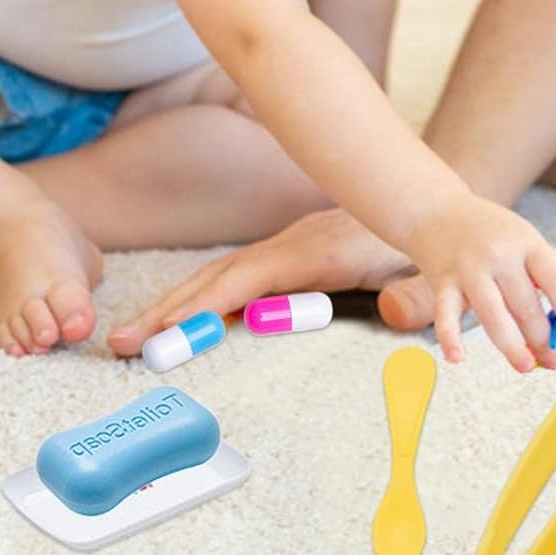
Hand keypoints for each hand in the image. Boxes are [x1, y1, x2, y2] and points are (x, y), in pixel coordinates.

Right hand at [106, 208, 408, 357]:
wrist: (436, 212)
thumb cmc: (431, 248)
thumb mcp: (432, 272)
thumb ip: (417, 296)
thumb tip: (389, 314)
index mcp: (317, 253)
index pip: (248, 280)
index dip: (206, 305)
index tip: (166, 331)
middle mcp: (293, 246)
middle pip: (219, 277)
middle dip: (169, 310)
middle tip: (120, 343)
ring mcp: (288, 248)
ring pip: (222, 275)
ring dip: (179, 304)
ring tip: (137, 338)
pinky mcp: (292, 256)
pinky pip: (238, 278)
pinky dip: (204, 297)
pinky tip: (185, 322)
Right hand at [406, 194, 555, 372]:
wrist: (437, 211)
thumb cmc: (491, 230)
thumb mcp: (530, 241)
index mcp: (527, 244)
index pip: (555, 276)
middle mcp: (500, 255)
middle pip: (525, 302)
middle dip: (541, 337)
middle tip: (551, 359)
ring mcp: (470, 269)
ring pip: (492, 312)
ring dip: (510, 344)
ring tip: (526, 366)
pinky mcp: (443, 282)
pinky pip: (446, 313)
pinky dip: (450, 337)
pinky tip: (458, 358)